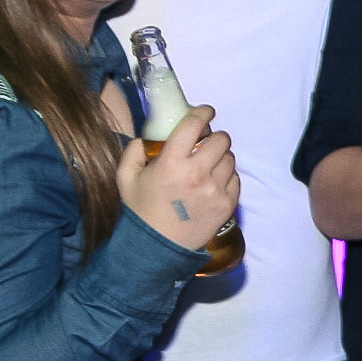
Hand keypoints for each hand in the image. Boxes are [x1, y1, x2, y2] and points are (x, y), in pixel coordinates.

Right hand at [116, 105, 239, 251]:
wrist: (156, 249)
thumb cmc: (140, 211)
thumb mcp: (126, 178)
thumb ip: (133, 151)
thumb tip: (145, 138)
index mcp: (171, 163)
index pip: (195, 125)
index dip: (203, 113)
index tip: (206, 112)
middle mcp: (197, 174)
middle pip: (221, 140)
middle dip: (215, 137)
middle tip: (207, 142)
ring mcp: (215, 190)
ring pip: (230, 159)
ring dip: (221, 157)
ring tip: (209, 164)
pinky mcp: (227, 205)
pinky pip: (236, 179)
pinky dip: (227, 176)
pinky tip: (214, 182)